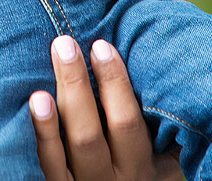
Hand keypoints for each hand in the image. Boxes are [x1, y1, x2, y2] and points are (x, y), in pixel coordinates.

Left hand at [31, 36, 181, 180]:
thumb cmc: (142, 168)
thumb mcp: (163, 156)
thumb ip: (167, 127)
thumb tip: (175, 77)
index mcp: (143, 166)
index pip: (128, 123)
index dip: (115, 84)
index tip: (102, 47)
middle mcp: (114, 178)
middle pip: (91, 133)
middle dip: (78, 83)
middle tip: (65, 44)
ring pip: (72, 145)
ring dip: (60, 103)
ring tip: (50, 69)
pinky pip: (49, 164)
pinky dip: (43, 133)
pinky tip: (36, 102)